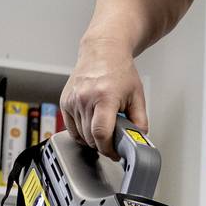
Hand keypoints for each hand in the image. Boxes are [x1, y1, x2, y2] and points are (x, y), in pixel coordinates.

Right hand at [60, 37, 143, 152]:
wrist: (102, 51)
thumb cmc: (120, 70)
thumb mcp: (137, 95)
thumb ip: (140, 120)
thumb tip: (139, 139)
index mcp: (104, 97)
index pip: (101, 133)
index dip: (108, 149)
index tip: (115, 153)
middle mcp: (85, 98)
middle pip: (90, 137)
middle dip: (103, 145)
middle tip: (113, 142)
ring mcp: (73, 100)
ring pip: (80, 135)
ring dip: (92, 140)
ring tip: (104, 131)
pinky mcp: (65, 102)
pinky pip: (71, 128)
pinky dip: (81, 134)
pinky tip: (91, 128)